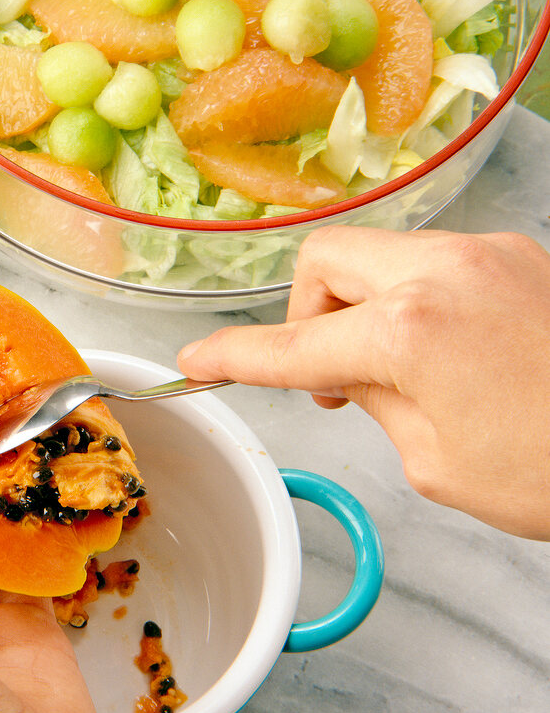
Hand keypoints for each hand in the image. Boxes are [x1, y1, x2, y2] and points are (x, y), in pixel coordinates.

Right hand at [177, 226, 549, 539]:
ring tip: (396, 368)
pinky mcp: (517, 256)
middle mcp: (443, 271)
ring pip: (378, 253)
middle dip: (309, 310)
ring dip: (363, 304)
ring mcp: (486, 254)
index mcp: (410, 330)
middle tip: (331, 372)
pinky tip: (444, 350)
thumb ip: (372, 397)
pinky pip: (431, 262)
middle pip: (327, 258)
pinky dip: (412, 299)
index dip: (232, 356)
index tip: (194, 361)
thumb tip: (349, 367)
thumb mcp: (436, 459)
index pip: (290, 343)